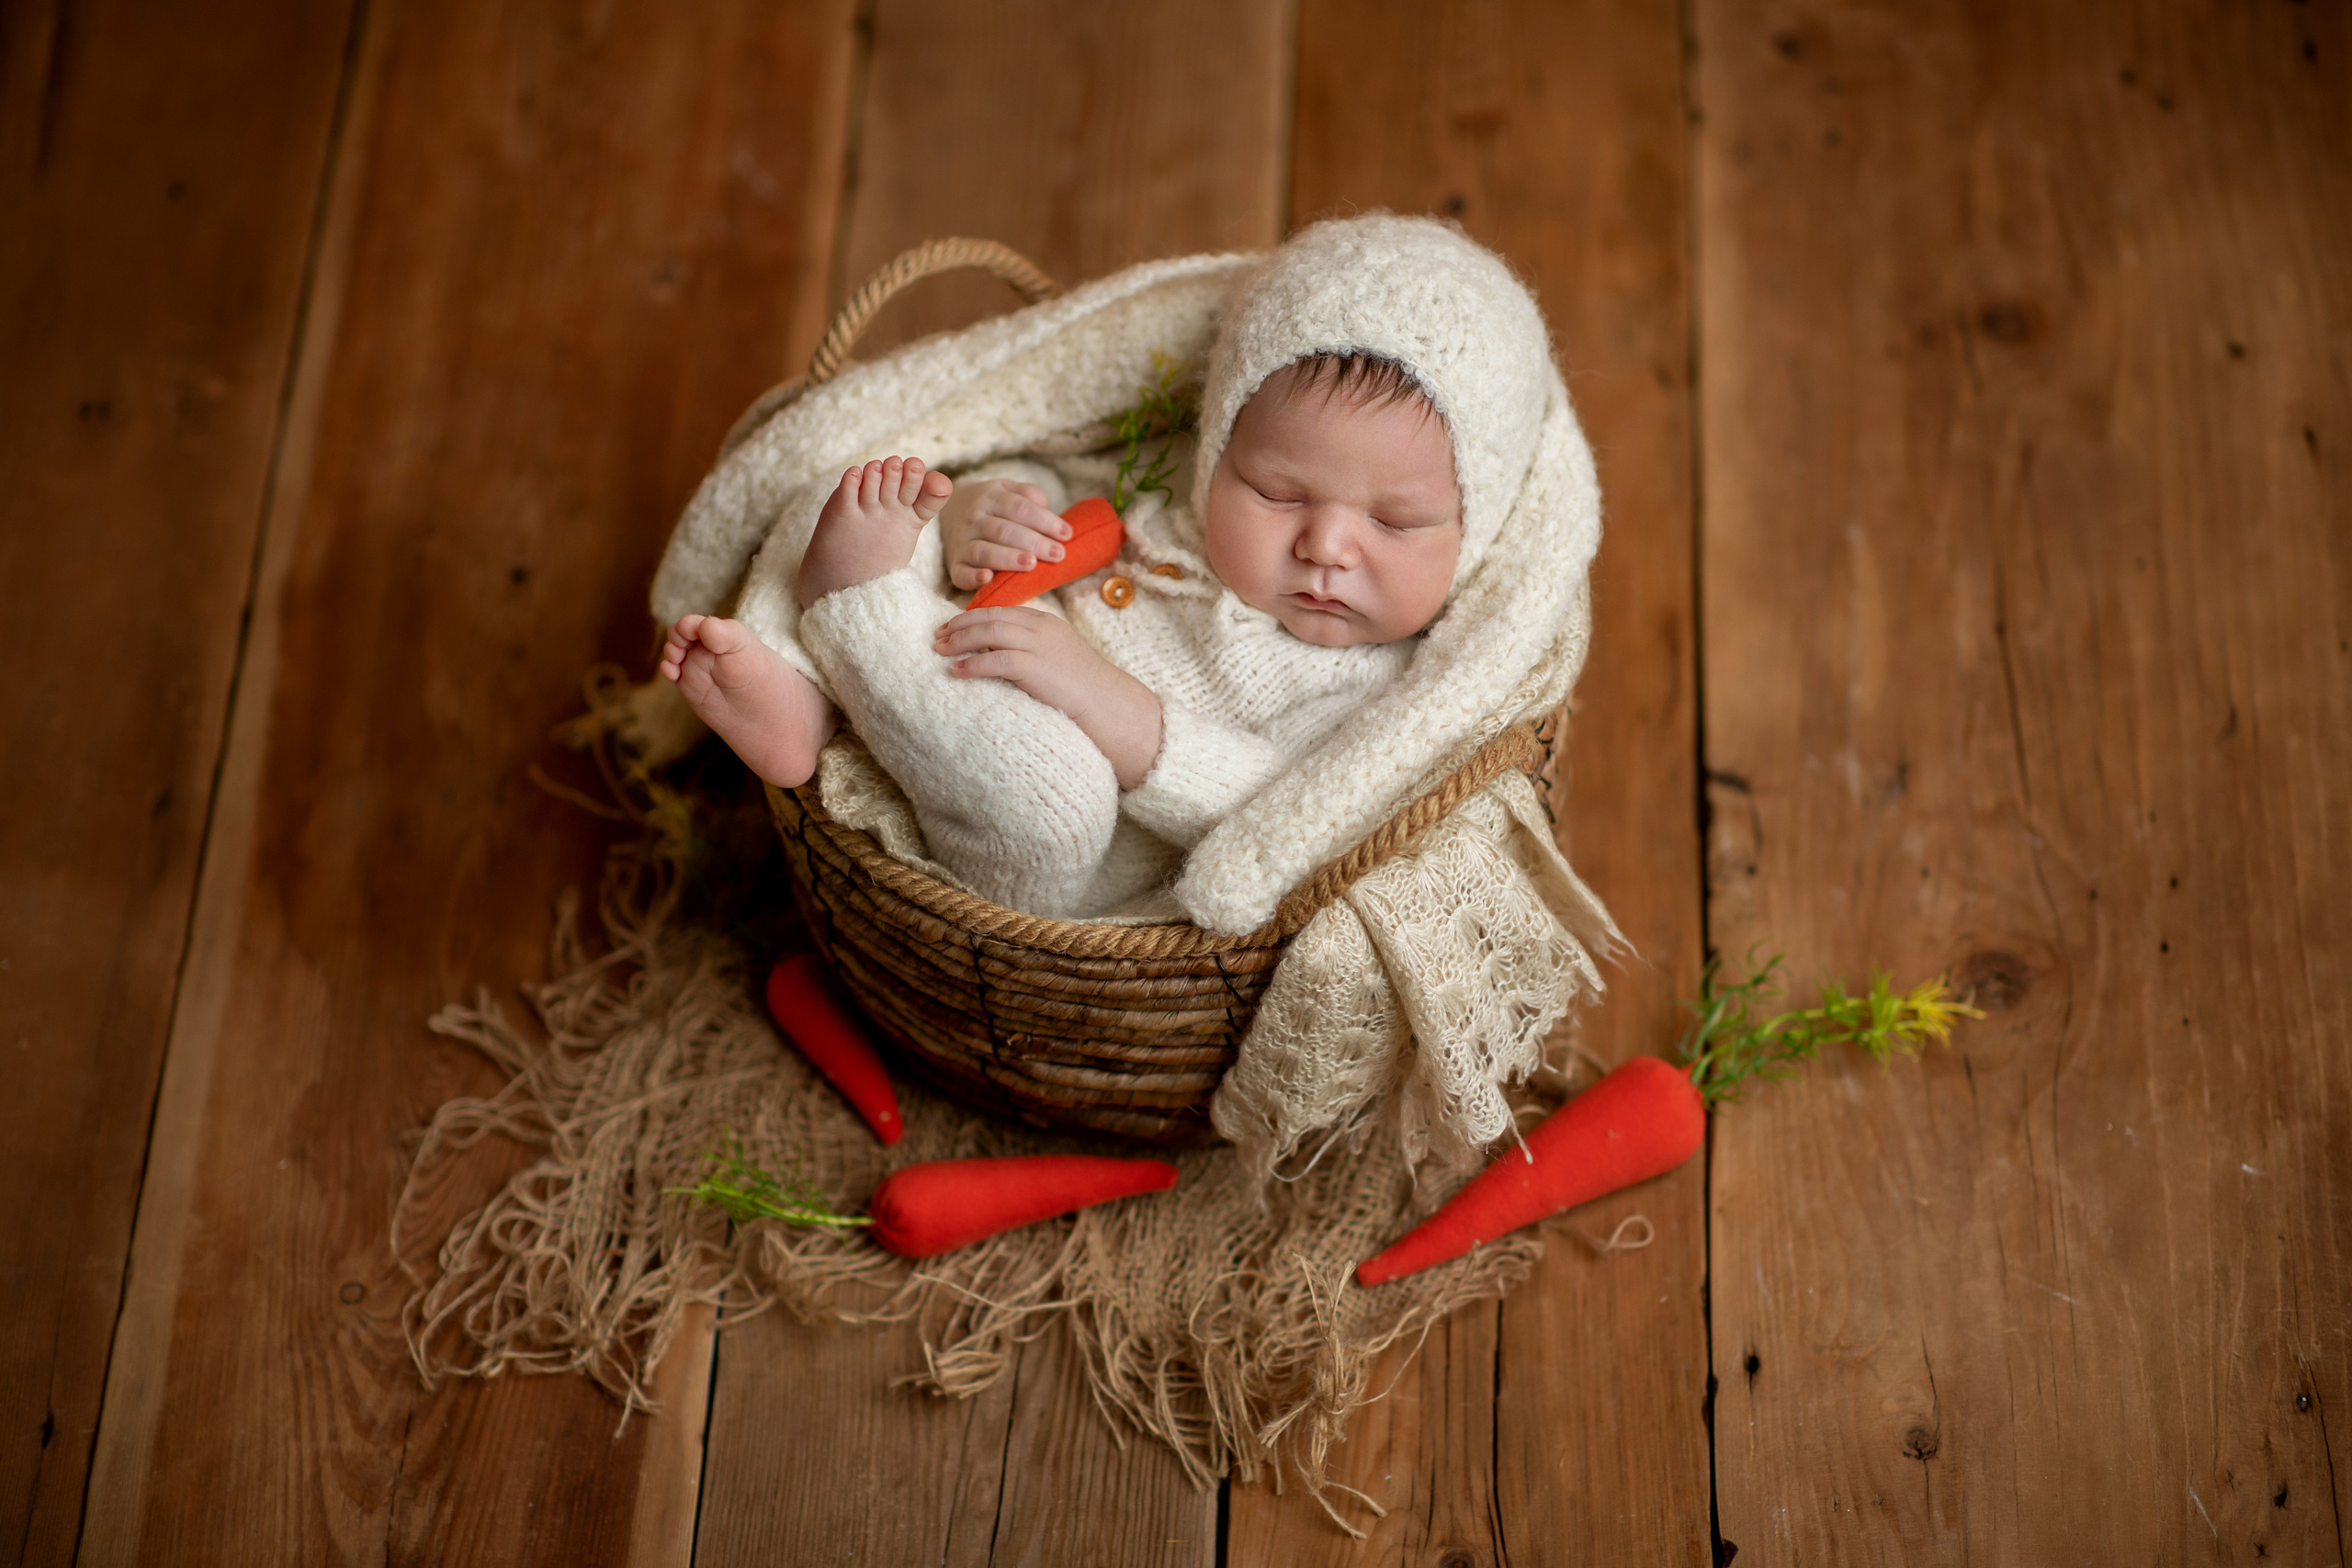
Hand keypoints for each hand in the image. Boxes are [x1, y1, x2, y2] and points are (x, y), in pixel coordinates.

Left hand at [934, 607, 1162, 789]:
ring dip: (961, 641)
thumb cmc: (1079, 685)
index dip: (971, 617)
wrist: (1105, 701)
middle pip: (989, 617)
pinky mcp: (1034, 667)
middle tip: (938, 636)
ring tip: (941, 650)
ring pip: (989, 633)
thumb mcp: (1055, 655)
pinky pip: (996, 661)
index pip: (1000, 611)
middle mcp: (1039, 628)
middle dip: (960, 625)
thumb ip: (1030, 647)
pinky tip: (958, 671)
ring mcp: (1037, 646)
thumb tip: (997, 653)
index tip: (951, 626)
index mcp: (1043, 621)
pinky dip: (973, 664)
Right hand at [937, 479, 1071, 591]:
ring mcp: (962, 543)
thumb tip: (1044, 506)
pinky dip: (973, 577)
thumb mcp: (1007, 490)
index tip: (1067, 534)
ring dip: (1008, 558)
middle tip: (1058, 554)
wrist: (949, 511)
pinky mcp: (955, 565)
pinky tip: (988, 578)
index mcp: (991, 498)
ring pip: (984, 551)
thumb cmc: (992, 506)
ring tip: (1032, 564)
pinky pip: (961, 573)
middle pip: (1005, 531)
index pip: (1020, 508)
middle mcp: (974, 519)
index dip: (1044, 521)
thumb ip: (1027, 494)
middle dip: (1034, 543)